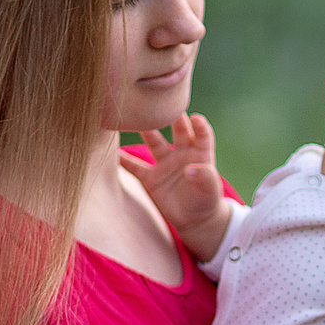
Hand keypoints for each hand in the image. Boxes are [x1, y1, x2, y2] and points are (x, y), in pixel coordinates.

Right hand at [118, 114, 232, 261]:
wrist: (193, 219)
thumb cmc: (206, 201)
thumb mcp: (210, 190)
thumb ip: (205, 177)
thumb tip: (189, 170)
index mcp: (201, 154)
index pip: (202, 135)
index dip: (199, 126)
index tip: (194, 118)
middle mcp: (182, 153)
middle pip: (178, 131)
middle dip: (171, 118)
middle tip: (163, 105)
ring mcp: (165, 163)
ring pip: (155, 143)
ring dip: (147, 132)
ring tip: (135, 120)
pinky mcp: (151, 178)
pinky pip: (135, 167)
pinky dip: (124, 161)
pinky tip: (113, 152)